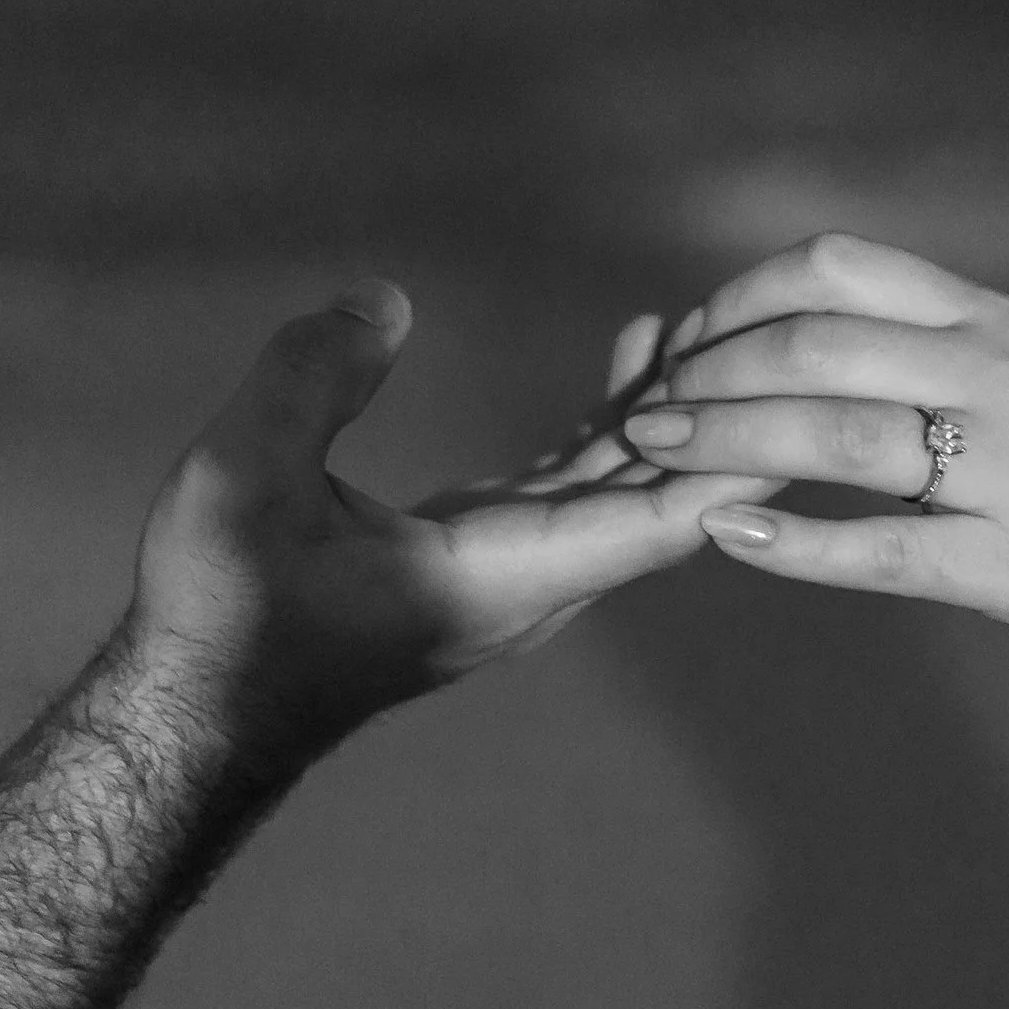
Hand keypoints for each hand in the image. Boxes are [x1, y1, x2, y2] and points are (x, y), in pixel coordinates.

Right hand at [128, 280, 770, 758]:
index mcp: (501, 576)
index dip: (731, 462)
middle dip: (732, 419)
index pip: (653, 521)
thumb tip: (383, 301)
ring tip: (727, 313)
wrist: (200, 707)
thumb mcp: (236, 480)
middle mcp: (536, 581)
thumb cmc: (218, 608)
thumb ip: (309, 382)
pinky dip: (624, 415)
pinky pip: (587, 479)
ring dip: (683, 408)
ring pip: (634, 485)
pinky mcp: (493, 551)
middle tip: (796, 330)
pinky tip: (646, 349)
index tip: (807, 411)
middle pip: (669, 499)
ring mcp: (521, 570)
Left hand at [620, 235, 1008, 664]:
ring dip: (731, 442)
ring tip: (656, 459)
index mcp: (992, 323)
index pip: (839, 269)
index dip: (740, 298)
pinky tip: (731, 537)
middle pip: (820, 346)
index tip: (687, 340)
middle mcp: (998, 377)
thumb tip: (826, 330)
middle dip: (711, 375)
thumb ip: (943, 341)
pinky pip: (889, 548)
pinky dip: (798, 541)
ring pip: (844, 437)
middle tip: (647, 413)